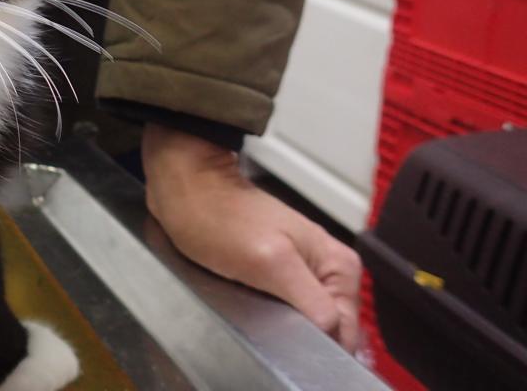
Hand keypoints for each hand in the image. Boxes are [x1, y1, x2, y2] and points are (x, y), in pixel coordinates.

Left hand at [142, 124, 360, 351]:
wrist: (189, 190)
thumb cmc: (221, 218)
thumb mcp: (271, 262)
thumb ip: (310, 300)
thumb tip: (332, 333)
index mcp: (340, 267)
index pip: (345, 330)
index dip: (318, 344)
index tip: (285, 336)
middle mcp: (329, 272)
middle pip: (325, 330)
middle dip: (297, 336)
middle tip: (263, 320)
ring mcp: (303, 274)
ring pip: (302, 324)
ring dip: (278, 328)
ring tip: (250, 309)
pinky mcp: (278, 276)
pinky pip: (281, 312)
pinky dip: (264, 317)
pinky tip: (246, 306)